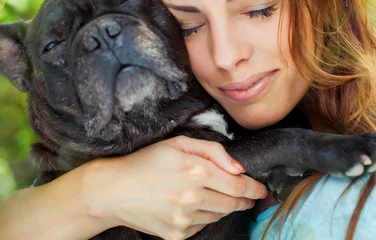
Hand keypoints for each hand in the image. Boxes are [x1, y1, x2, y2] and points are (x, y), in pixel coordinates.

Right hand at [82, 135, 267, 239]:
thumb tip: (239, 168)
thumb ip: (213, 151)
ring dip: (224, 206)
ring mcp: (184, 219)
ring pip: (219, 215)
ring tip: (215, 195)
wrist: (113, 190)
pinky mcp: (177, 235)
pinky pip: (202, 225)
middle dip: (245, 199)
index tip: (262, 189)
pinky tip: (194, 205)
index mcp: (195, 171)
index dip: (255, 188)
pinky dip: (205, 216)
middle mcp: (192, 197)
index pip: (239, 184)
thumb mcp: (178, 143)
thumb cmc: (146, 162)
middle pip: (233, 203)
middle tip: (248, 195)